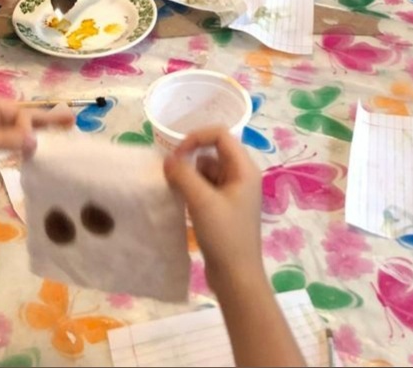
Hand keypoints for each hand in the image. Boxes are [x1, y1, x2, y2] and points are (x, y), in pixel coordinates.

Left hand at [0, 97, 72, 204]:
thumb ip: (6, 140)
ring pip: (17, 131)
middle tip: (71, 120)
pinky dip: (22, 146)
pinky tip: (35, 151)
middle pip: (21, 117)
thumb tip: (35, 139)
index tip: (34, 143)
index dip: (29, 125)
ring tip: (60, 133)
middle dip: (45, 120)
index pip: (17, 112)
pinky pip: (9, 144)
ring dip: (36, 133)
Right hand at [164, 126, 261, 293]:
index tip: (176, 155)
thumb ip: (183, 175)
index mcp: (244, 169)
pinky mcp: (225, 207)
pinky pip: (206, 186)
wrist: (236, 277)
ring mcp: (234, 192)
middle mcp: (242, 176)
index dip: (196, 137)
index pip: (220, 135)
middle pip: (213, 151)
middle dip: (190, 158)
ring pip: (207, 169)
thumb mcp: (201, 201)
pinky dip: (193, 189)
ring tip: (176, 191)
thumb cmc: (224, 236)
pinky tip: (182, 202)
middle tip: (172, 174)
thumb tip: (167, 160)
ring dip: (190, 175)